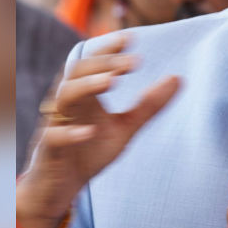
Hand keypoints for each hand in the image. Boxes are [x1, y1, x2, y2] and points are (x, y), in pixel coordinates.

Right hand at [16, 35, 178, 227]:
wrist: (60, 189)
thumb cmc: (89, 152)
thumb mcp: (124, 128)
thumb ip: (148, 105)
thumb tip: (178, 78)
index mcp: (84, 95)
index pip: (92, 62)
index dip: (108, 48)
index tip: (131, 38)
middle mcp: (67, 104)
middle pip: (78, 72)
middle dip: (105, 64)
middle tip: (134, 62)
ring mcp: (55, 126)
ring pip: (64, 97)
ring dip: (88, 86)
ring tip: (112, 81)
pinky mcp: (49, 151)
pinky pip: (54, 138)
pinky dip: (70, 133)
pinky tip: (90, 131)